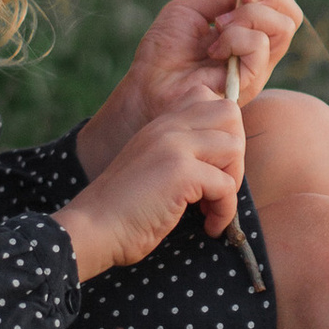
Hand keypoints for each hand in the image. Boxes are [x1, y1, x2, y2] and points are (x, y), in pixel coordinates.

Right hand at [57, 95, 246, 282]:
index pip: (213, 100)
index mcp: (162, 123)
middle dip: (235, 153)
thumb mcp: (153, 165)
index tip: (215, 168)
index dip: (225, 133)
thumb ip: (180, 152)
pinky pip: (227, 185)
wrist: (93, 228)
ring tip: (211, 206)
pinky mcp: (180, 172)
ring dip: (232, 182)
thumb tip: (227, 162)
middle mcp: (169, 127)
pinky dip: (224, 212)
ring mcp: (175, 145)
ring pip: (234, 146)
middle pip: (230, 113)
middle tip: (219, 186)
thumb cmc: (124, 209)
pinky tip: (209, 226)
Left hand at [74, 0, 304, 177]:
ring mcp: (256, 69)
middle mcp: (257, 52)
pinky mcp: (250, 83)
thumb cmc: (162, 54)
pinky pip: (260, 47)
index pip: (280, 9)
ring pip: (282, 28)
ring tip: (219, 26)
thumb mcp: (189, 11)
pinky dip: (236, 37)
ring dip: (249, 15)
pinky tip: (213, 49)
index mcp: (246, 33)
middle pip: (290, 16)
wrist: (146, 86)